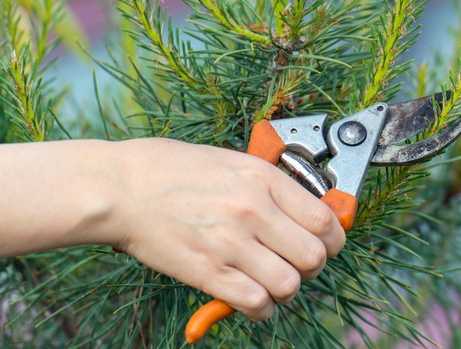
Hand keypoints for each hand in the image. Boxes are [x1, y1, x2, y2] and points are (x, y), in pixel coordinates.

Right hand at [0, 138, 345, 321]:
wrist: (119, 188)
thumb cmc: (170, 169)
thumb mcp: (231, 161)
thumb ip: (271, 186)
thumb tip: (306, 210)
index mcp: (263, 178)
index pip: (325, 220)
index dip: (334, 240)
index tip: (326, 245)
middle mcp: (253, 209)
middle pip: (314, 257)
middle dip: (312, 267)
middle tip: (297, 264)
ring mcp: (231, 243)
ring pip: (289, 285)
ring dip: (286, 290)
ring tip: (272, 282)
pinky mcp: (207, 272)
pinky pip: (255, 303)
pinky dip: (260, 308)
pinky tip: (251, 297)